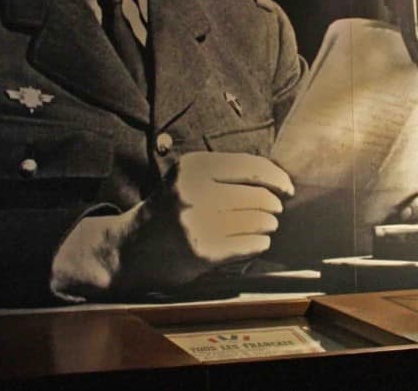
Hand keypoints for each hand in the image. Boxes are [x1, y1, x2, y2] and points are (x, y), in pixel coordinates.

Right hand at [51, 152, 293, 298]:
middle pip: (258, 195)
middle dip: (273, 205)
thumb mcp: (187, 177)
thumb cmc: (167, 209)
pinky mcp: (203, 252)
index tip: (288, 187)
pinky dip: (261, 242)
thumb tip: (274, 178)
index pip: (249, 166)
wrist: (129, 247)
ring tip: (265, 225)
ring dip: (268, 224)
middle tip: (273, 211)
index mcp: (193, 167)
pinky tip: (258, 241)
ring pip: (258, 220)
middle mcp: (194, 191)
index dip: (277, 177)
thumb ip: (224, 173)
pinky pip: (250, 244)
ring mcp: (198, 223)